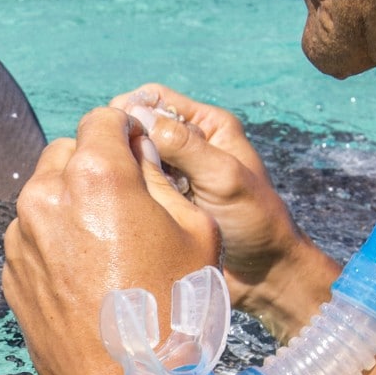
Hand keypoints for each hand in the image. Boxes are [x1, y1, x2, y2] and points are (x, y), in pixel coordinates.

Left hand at [2, 105, 218, 374]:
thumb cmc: (173, 311)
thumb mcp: (195, 230)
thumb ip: (162, 176)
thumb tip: (139, 152)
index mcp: (95, 176)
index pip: (103, 118)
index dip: (126, 133)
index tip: (139, 156)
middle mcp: (46, 197)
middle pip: (68, 152)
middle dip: (95, 166)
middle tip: (127, 206)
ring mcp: (22, 237)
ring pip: (46, 194)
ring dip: (72, 204)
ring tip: (108, 249)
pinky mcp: (12, 271)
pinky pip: (34, 236)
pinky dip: (55, 242)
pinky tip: (88, 277)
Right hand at [112, 85, 337, 340]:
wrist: (263, 275)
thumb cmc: (255, 223)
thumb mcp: (223, 178)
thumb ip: (185, 146)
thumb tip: (138, 118)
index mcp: (207, 125)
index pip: (155, 99)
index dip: (130, 110)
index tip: (116, 135)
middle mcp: (187, 145)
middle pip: (137, 128)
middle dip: (121, 143)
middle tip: (112, 168)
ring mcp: (173, 175)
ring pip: (131, 159)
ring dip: (120, 171)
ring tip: (114, 190)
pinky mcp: (163, 202)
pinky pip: (134, 188)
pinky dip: (124, 193)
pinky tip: (118, 207)